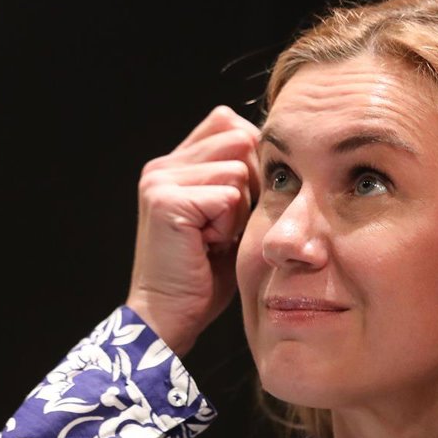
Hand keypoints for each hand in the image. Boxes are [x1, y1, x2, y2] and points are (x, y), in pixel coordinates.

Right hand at [126, 106, 260, 356]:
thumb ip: (240, 177)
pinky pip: (229, 197)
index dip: (250, 156)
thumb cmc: (205, 272)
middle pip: (239, 141)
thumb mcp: (227, 215)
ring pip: (238, 170)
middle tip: (224, 226)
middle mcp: (162, 165)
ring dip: (238, 210)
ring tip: (212, 238)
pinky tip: (206, 246)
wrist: (170, 315)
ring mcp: (161, 180)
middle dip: (249, 185)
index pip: (227, 122)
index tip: (241, 201)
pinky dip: (228, 226)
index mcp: (173, 163)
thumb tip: (276, 149)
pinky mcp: (166, 200)